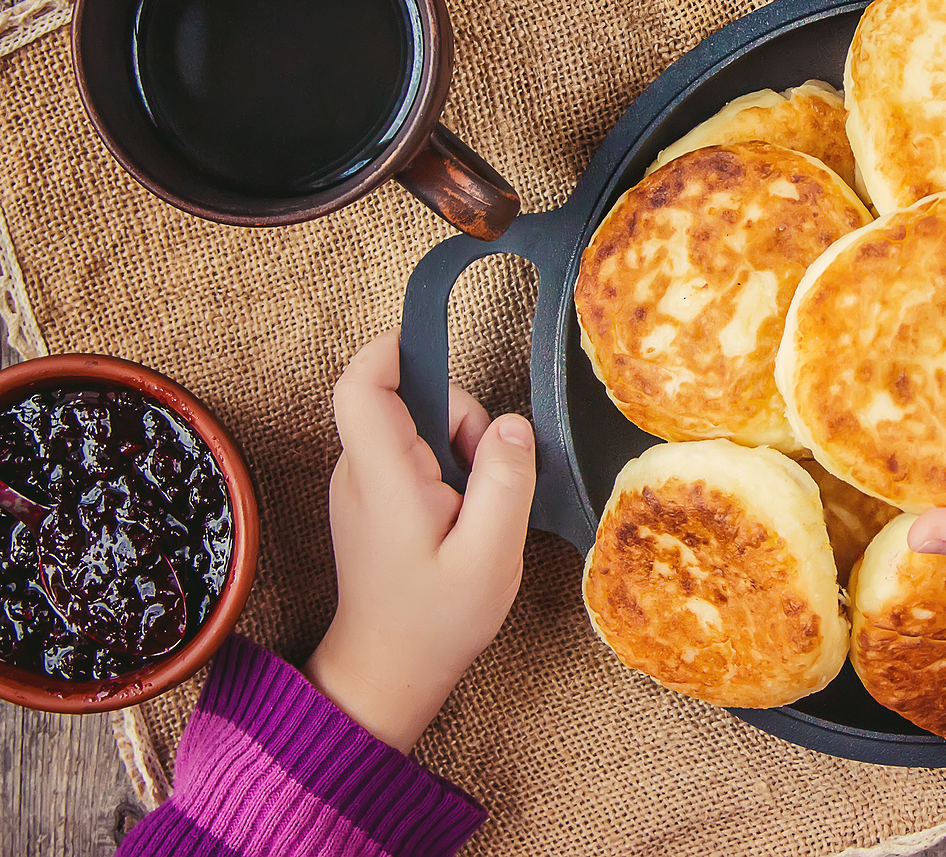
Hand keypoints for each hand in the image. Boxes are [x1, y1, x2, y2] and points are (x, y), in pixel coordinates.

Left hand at [303, 330, 536, 752]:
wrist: (387, 671)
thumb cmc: (435, 621)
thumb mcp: (491, 555)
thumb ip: (504, 481)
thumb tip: (513, 423)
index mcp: (385, 477)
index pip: (361, 384)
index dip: (392, 349)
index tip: (438, 346)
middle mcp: (360, 471)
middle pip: (402, 398)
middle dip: (457, 416)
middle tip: (486, 472)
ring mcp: (361, 484)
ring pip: (410, 424)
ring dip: (454, 445)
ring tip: (471, 507)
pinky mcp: (370, 497)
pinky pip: (409, 452)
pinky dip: (443, 468)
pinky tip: (456, 516)